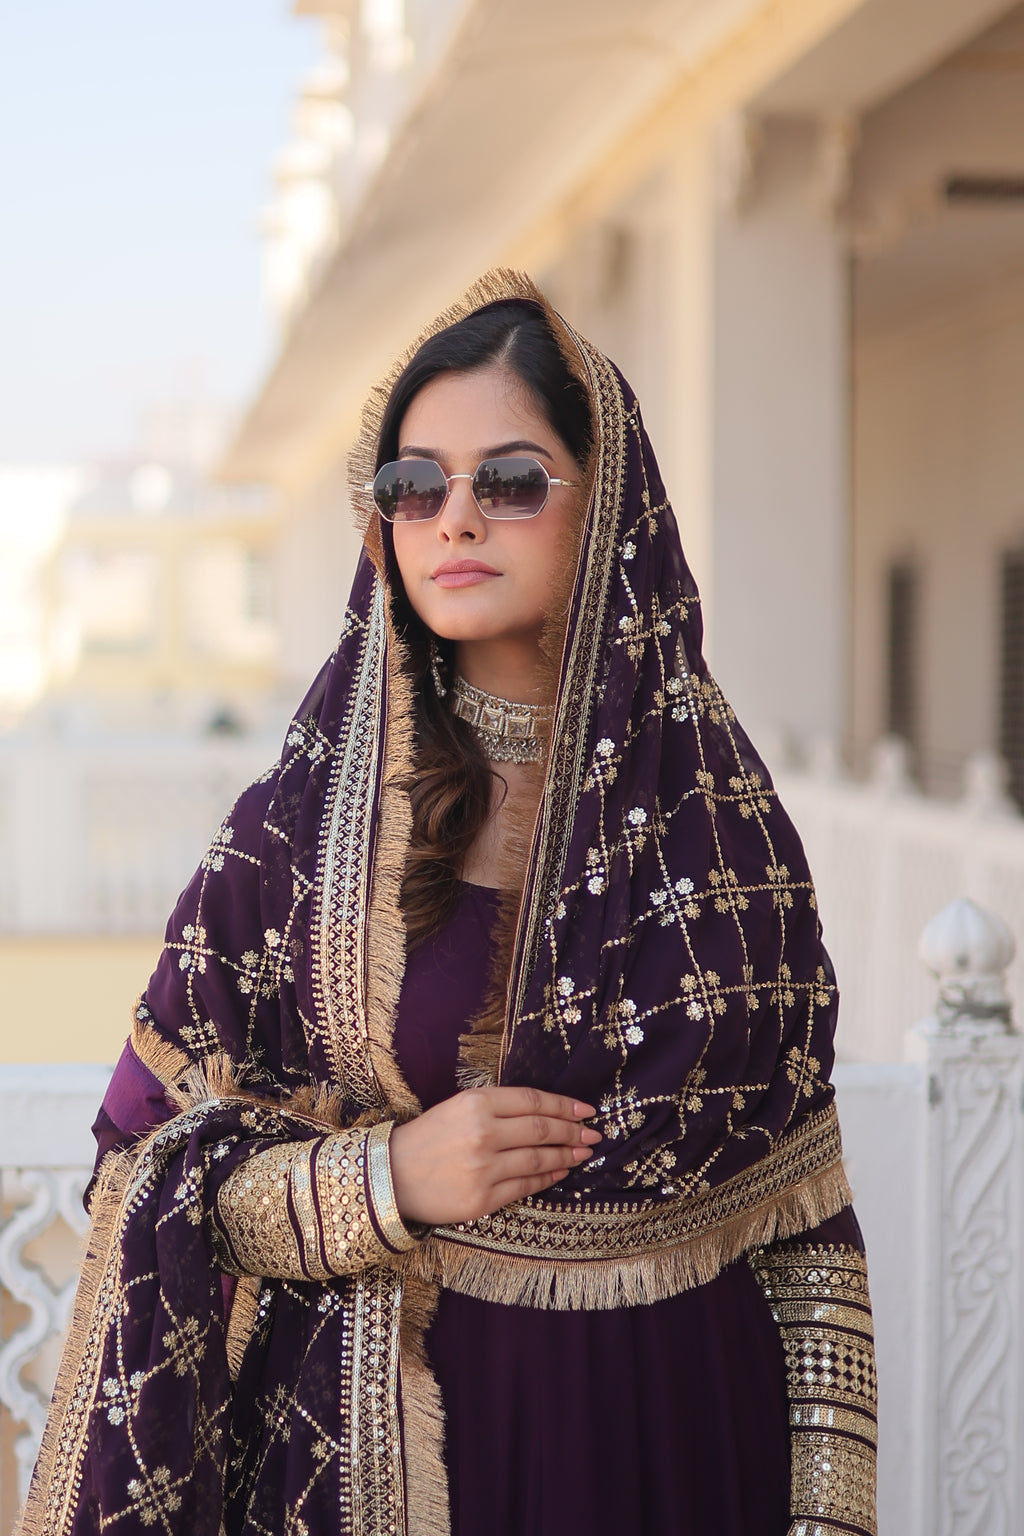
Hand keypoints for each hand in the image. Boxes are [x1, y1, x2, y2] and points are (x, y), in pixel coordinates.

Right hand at [389, 1086, 601, 1226]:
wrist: (390, 1177)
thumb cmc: (427, 1138)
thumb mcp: (458, 1107)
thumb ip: (497, 1107)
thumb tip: (545, 1113)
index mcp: (476, 1103)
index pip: (534, 1101)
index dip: (565, 1105)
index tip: (586, 1109)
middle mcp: (483, 1133)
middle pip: (542, 1129)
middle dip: (573, 1131)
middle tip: (594, 1133)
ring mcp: (484, 1168)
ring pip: (539, 1159)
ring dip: (568, 1155)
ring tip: (584, 1152)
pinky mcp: (483, 1199)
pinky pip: (526, 1186)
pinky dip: (548, 1178)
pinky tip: (560, 1172)